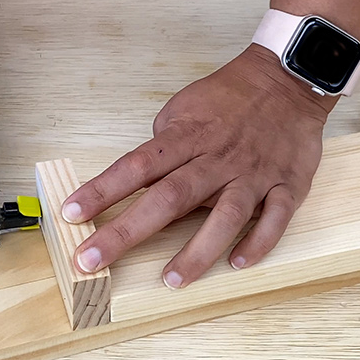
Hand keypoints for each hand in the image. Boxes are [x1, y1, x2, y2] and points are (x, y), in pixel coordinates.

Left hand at [63, 45, 333, 288]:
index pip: (134, 167)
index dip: (102, 191)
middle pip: (167, 198)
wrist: (288, 80)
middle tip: (91, 260)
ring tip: (171, 280)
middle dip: (125, 232)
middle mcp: (215, 159)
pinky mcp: (287, 185)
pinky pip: (274, 218)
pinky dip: (258, 242)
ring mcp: (252, 174)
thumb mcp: (181, 109)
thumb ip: (161, 147)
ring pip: (225, 216)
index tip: (71, 214)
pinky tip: (237, 264)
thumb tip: (139, 182)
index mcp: (185, 137)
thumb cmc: (228, 97)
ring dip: (198, 250)